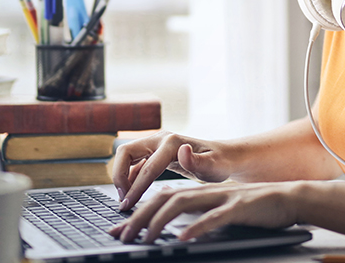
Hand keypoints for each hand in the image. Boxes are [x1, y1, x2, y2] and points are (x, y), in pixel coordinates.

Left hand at [107, 182, 301, 243]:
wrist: (288, 198)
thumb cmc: (253, 207)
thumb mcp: (218, 208)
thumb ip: (195, 213)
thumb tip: (171, 229)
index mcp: (199, 191)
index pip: (160, 197)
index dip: (136, 211)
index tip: (118, 229)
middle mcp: (206, 191)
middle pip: (164, 198)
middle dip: (139, 218)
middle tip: (123, 237)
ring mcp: (222, 197)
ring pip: (182, 204)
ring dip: (159, 222)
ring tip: (146, 239)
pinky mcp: (239, 207)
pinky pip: (214, 217)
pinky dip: (196, 227)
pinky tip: (183, 238)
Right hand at [112, 131, 232, 209]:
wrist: (224, 156)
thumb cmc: (221, 162)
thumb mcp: (214, 166)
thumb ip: (198, 162)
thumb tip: (183, 151)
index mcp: (171, 142)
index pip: (146, 167)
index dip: (135, 187)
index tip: (128, 205)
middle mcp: (160, 139)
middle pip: (125, 152)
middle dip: (119, 175)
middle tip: (123, 199)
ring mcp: (156, 144)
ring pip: (126, 156)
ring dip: (122, 176)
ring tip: (125, 199)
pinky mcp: (155, 152)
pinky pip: (135, 163)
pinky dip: (130, 177)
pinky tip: (132, 192)